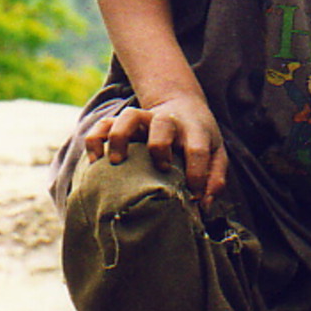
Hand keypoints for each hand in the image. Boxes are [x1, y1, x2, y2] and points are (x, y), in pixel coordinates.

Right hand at [85, 92, 227, 203]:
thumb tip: (204, 204)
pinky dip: (96, 139)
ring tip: (116, 162)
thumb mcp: (216, 153)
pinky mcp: (123, 123)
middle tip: (161, 168)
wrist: (182, 106)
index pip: (198, 147)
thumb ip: (215, 178)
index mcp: (194, 129)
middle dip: (160, 146)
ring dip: (121, 137)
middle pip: (162, 123)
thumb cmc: (198, 137)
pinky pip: (104, 125)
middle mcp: (168, 121)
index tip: (194, 193)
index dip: (197, 172)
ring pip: (128, 116)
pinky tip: (95, 161)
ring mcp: (143, 119)